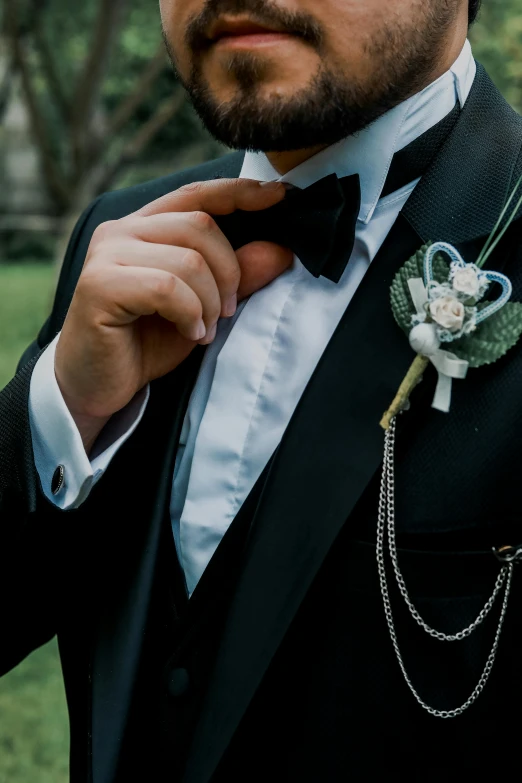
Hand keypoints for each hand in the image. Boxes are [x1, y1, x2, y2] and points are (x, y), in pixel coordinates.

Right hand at [54, 178, 291, 449]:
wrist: (99, 384)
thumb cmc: (147, 342)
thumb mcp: (204, 306)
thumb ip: (237, 277)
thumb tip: (281, 250)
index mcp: (145, 226)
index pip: (198, 194)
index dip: (240, 192)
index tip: (280, 195)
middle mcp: (121, 230)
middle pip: (201, 225)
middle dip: (229, 272)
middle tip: (226, 312)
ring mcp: (106, 254)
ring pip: (189, 259)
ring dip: (208, 302)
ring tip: (202, 330)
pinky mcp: (99, 285)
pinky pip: (168, 288)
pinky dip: (189, 314)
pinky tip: (187, 333)